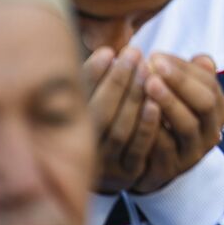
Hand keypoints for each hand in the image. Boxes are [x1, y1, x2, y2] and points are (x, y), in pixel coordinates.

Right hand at [87, 46, 162, 194]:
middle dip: (118, 81)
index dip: (92, 74)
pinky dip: (147, 126)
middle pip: (100, 113)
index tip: (108, 51)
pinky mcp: (129, 174)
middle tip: (134, 53)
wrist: (110, 170)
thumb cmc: (103, 122)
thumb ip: (93, 81)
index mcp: (67, 128)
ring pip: (119, 130)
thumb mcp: (92, 101)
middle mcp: (83, 149)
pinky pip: (138, 149)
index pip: (79, 99)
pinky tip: (155, 103)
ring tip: (146, 71)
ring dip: (134, 99)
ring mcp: (106, 164)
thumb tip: (108, 50)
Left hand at [132, 54, 223, 193]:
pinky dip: (152, 128)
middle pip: (204, 103)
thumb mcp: (182, 96)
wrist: (153, 166)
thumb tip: (202, 60)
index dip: (183, 68)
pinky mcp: (172, 169)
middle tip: (152, 64)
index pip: (209, 83)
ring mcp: (193, 153)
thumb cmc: (166, 119)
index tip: (156, 55)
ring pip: (186, 125)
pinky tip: (136, 112)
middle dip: (180, 81)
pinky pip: (163, 149)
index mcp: (218, 110)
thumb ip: (190, 76)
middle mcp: (211, 132)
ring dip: (168, 102)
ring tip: (146, 83)